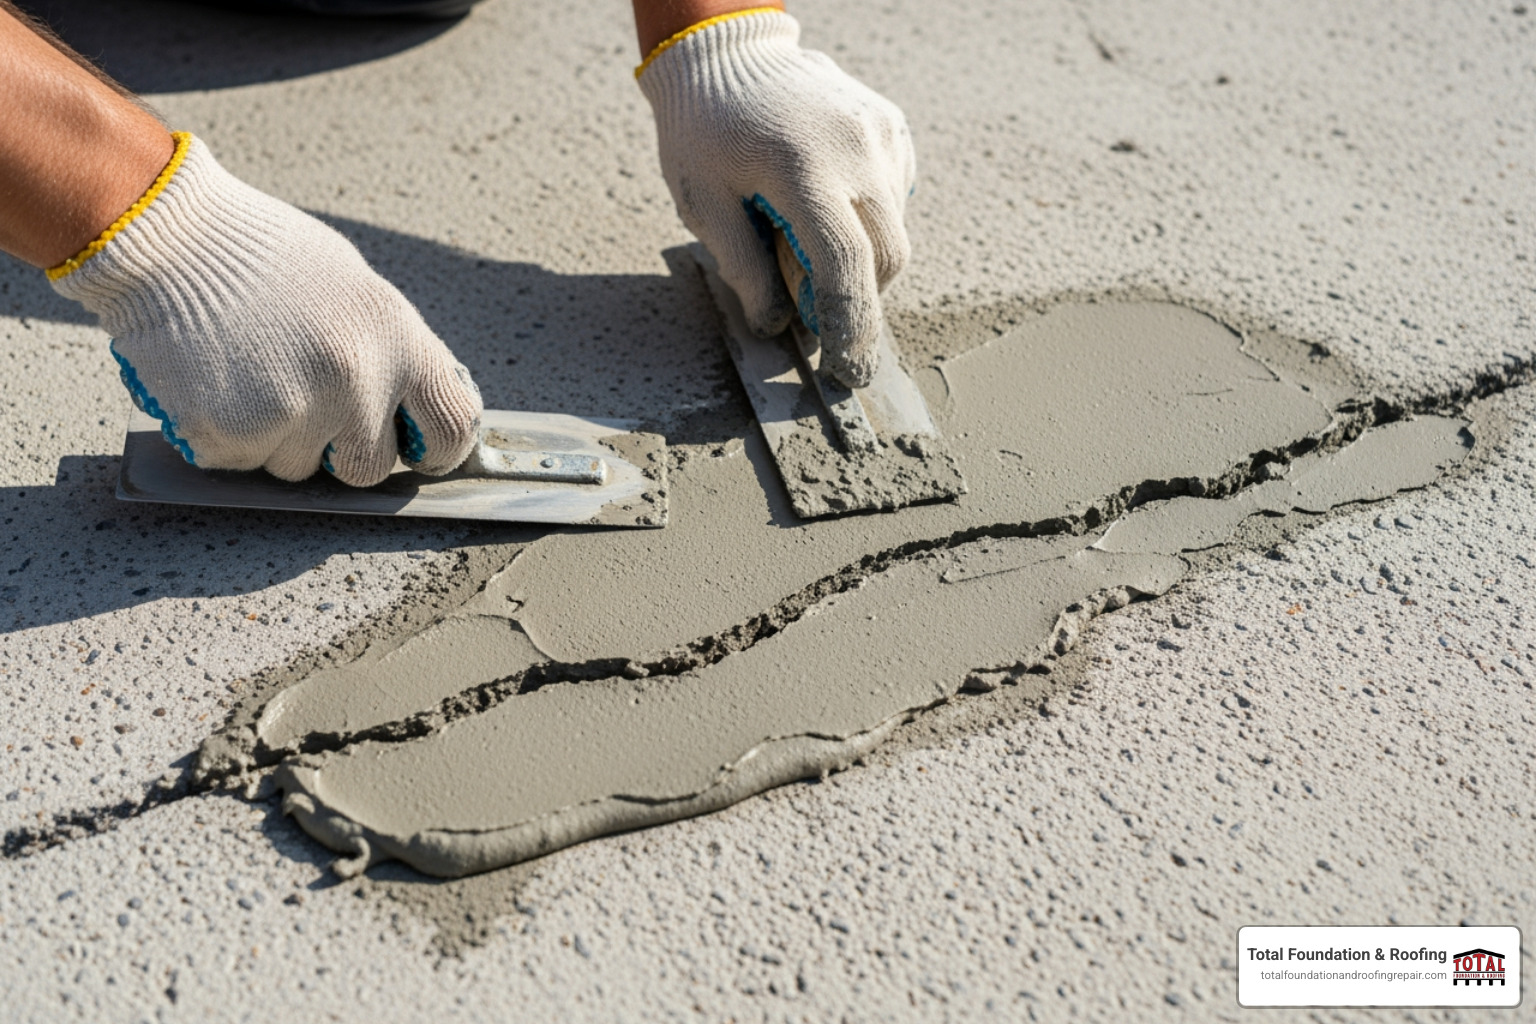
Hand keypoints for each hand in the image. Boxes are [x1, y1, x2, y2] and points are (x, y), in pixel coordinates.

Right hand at [51, 134, 482, 485]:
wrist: (167, 234)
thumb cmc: (262, 256)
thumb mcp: (354, 288)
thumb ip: (390, 352)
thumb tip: (419, 406)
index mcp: (398, 339)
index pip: (452, 425)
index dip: (438, 450)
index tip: (419, 452)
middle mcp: (357, 380)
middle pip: (371, 468)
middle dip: (342, 452)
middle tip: (309, 407)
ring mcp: (295, 410)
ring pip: (299, 468)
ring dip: (278, 438)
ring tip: (252, 373)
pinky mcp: (233, 432)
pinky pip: (243, 462)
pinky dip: (229, 435)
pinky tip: (217, 381)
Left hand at [637, 9, 914, 387]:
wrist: (728, 51)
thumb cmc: (703, 127)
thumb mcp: (703, 202)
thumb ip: (743, 268)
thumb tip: (777, 325)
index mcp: (805, 169)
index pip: (847, 267)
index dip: (851, 327)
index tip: (846, 368)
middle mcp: (857, 149)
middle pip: (886, 258)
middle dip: (858, 300)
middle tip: (811, 310)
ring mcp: (882, 134)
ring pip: (895, 232)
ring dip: (861, 260)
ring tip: (802, 242)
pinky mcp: (892, 127)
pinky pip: (895, 198)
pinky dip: (868, 222)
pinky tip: (825, 208)